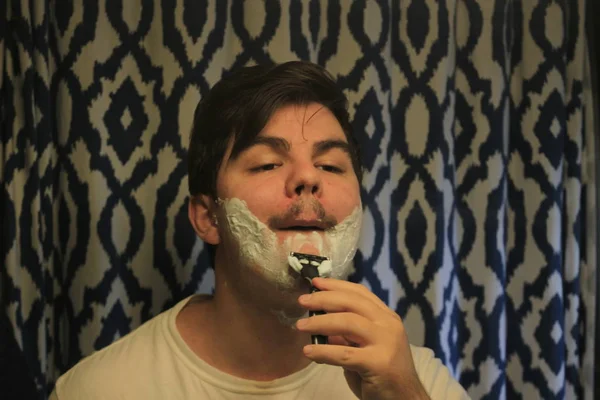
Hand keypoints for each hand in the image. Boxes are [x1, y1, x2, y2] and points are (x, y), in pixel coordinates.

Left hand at [296, 278, 429, 399]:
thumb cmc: (383, 374)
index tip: (315, 283)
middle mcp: (388, 325)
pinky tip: (308, 352)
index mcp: (387, 317)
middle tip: (302, 301)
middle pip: (351, 303)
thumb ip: (348, 335)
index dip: (336, 285)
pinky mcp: (378, 363)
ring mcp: (385, 342)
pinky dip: (323, 351)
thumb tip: (321, 323)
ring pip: (347, 323)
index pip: (360, 293)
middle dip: (323, 299)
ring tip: (301, 326)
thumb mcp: (365, 348)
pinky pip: (344, 354)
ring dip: (319, 322)